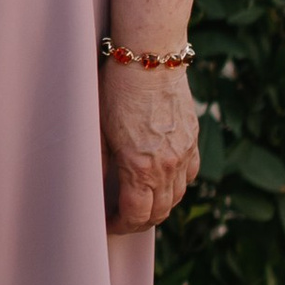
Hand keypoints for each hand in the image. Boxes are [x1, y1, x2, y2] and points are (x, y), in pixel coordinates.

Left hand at [100, 60, 199, 233]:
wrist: (150, 58)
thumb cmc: (117, 91)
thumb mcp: (98, 131)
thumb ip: (97, 165)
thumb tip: (90, 192)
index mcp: (141, 168)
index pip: (136, 215)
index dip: (121, 226)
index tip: (108, 225)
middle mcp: (168, 166)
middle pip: (159, 212)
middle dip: (139, 222)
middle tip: (121, 218)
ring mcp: (184, 153)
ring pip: (178, 196)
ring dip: (160, 206)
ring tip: (140, 203)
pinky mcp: (193, 139)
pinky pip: (191, 174)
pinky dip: (178, 185)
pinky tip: (164, 181)